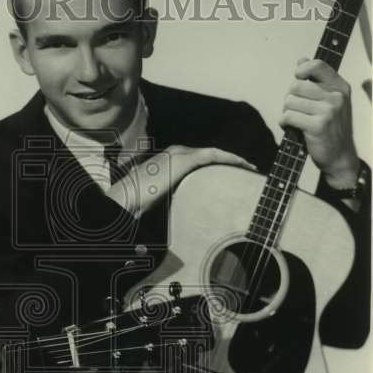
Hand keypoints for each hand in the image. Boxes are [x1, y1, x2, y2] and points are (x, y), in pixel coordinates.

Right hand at [108, 145, 256, 215]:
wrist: (122, 200)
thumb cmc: (133, 204)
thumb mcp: (154, 200)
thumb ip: (168, 199)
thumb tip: (173, 220)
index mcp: (168, 161)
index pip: (199, 159)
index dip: (218, 166)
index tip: (232, 176)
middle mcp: (174, 153)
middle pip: (208, 154)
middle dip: (229, 162)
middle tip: (247, 171)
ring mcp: (178, 154)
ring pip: (213, 153)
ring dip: (233, 159)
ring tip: (250, 168)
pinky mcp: (183, 159)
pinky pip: (213, 155)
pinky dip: (230, 158)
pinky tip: (243, 165)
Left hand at [280, 58, 358, 187]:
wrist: (339, 156)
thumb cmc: (331, 128)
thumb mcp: (329, 101)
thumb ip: (316, 81)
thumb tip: (301, 60)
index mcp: (340, 87)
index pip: (317, 66)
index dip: (301, 71)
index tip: (297, 79)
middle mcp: (336, 97)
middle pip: (296, 85)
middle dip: (289, 98)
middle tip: (295, 109)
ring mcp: (328, 111)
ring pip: (289, 101)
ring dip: (286, 112)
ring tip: (295, 120)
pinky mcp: (317, 126)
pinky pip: (288, 116)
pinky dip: (284, 123)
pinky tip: (291, 128)